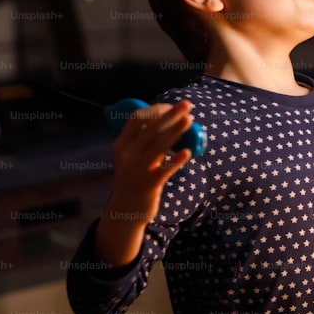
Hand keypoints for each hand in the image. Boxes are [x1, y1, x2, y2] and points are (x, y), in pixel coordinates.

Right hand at [108, 101, 194, 217]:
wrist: (125, 209)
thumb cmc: (135, 177)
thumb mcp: (131, 156)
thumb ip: (143, 139)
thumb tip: (169, 118)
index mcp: (122, 144)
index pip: (136, 119)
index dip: (155, 109)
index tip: (171, 106)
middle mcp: (127, 154)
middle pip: (151, 129)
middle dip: (170, 114)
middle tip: (187, 104)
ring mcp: (138, 169)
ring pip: (159, 146)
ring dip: (176, 131)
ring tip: (190, 120)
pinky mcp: (149, 184)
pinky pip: (165, 170)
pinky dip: (176, 160)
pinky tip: (188, 152)